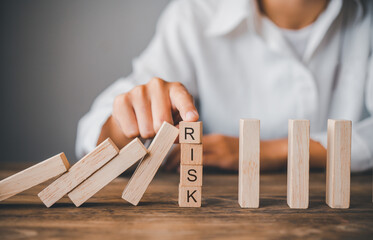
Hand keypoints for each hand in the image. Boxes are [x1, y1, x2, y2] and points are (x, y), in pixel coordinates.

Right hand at [109, 78, 198, 139]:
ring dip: (148, 134)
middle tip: (160, 128)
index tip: (192, 118)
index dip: (188, 110)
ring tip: (147, 124)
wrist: (137, 111)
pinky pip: (131, 131)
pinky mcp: (121, 100)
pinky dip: (134, 134)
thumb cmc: (164, 115)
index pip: (183, 99)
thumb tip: (176, 136)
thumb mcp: (179, 120)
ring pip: (146, 129)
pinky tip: (135, 122)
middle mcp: (157, 85)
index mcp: (176, 89)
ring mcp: (138, 90)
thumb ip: (182, 128)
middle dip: (162, 133)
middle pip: (162, 122)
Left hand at [164, 136, 325, 171]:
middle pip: (187, 142)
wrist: (270, 151)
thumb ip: (211, 152)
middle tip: (160, 161)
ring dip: (177, 159)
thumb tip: (192, 161)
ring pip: (192, 150)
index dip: (174, 143)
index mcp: (213, 137)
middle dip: (171, 152)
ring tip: (166, 167)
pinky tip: (183, 172)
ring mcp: (221, 148)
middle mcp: (215, 140)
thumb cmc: (247, 152)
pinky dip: (191, 165)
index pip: (188, 137)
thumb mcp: (227, 149)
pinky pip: (205, 161)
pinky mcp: (227, 159)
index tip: (162, 151)